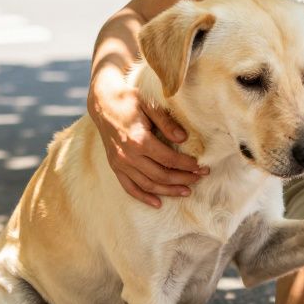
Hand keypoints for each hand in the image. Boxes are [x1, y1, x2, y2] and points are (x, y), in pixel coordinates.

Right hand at [89, 76, 206, 206]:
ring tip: (186, 191)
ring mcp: (120, 163)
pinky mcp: (115, 167)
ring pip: (147, 185)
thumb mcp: (149, 105)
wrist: (103, 103)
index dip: (187, 165)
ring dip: (168, 190)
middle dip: (182, 179)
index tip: (200, 167)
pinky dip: (144, 197)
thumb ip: (167, 123)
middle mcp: (128, 155)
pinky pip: (130, 187)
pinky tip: (158, 203)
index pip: (169, 159)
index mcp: (139, 140)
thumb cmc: (129, 100)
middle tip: (198, 179)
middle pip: (160, 175)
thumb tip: (184, 138)